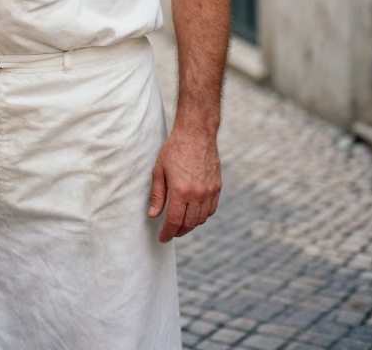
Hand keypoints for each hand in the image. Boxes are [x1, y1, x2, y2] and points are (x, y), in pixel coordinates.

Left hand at [147, 125, 221, 241]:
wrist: (196, 134)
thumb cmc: (175, 149)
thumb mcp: (159, 170)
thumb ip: (157, 195)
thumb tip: (153, 215)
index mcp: (180, 190)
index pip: (174, 221)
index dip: (167, 232)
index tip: (162, 238)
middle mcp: (197, 194)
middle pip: (189, 223)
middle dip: (178, 231)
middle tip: (171, 233)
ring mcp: (209, 191)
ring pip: (201, 219)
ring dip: (191, 225)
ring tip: (181, 224)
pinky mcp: (217, 187)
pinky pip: (211, 209)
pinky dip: (203, 216)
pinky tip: (195, 214)